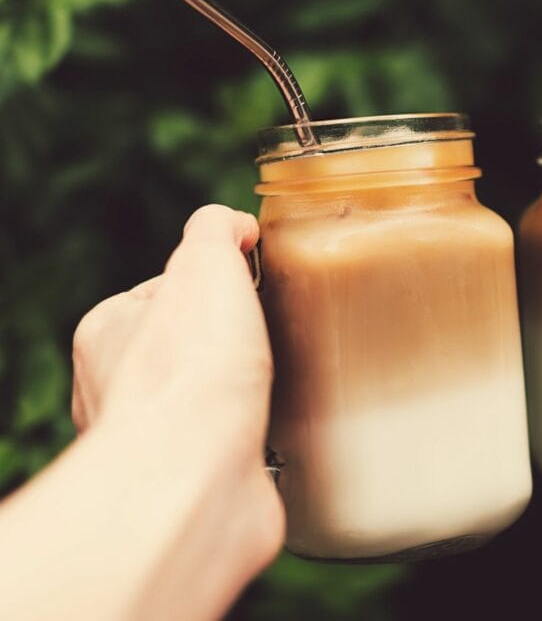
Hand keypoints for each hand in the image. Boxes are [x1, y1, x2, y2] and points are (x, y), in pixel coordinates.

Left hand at [70, 204, 282, 582]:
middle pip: (185, 346)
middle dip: (228, 343)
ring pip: (203, 401)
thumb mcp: (205, 264)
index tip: (247, 289)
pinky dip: (251, 438)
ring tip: (267, 388)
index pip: (165, 291)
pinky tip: (266, 431)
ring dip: (239, 395)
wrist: (194, 477)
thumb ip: (215, 230)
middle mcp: (114, 390)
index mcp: (107, 332)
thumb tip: (235, 225)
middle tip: (263, 340)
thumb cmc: (190, 372)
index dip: (213, 284)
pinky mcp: (186, 485)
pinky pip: (224, 449)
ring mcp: (150, 442)